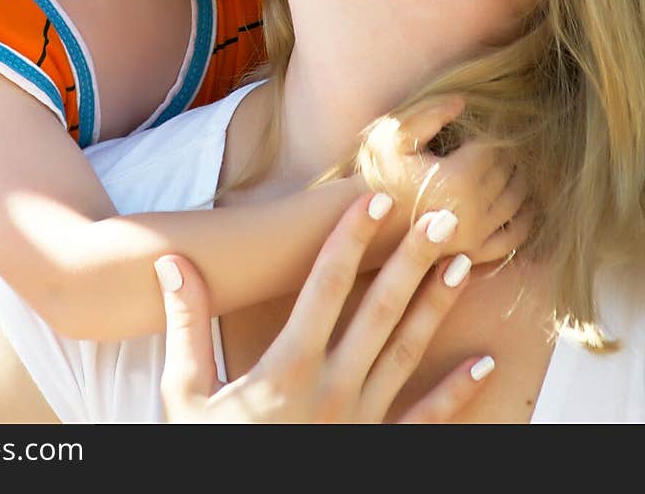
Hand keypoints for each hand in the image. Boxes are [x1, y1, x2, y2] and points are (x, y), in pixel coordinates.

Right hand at [154, 193, 494, 423]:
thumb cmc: (204, 456)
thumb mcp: (184, 396)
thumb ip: (186, 326)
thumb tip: (172, 263)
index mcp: (286, 370)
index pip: (325, 286)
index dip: (351, 239)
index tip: (376, 200)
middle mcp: (331, 391)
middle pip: (379, 312)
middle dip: (410, 260)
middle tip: (441, 217)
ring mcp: (360, 426)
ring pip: (406, 355)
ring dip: (435, 308)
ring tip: (461, 264)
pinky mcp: (376, 455)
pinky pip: (425, 423)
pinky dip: (457, 394)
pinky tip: (485, 364)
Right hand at [364, 97, 531, 263]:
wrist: (366, 224)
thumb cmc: (377, 175)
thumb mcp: (393, 137)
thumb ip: (428, 114)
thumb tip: (463, 103)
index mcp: (457, 178)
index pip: (492, 148)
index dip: (491, 132)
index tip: (485, 123)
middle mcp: (473, 210)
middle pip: (507, 174)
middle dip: (508, 155)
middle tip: (501, 142)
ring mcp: (475, 236)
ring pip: (515, 203)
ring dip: (521, 182)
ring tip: (515, 166)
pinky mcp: (473, 254)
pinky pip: (512, 239)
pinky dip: (524, 222)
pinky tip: (526, 208)